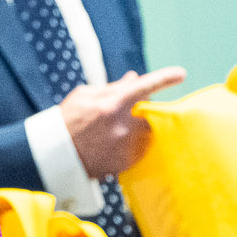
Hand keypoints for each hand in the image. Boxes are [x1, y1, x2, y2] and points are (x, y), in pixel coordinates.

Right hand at [58, 66, 186, 177]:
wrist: (56, 155)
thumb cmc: (67, 121)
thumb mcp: (85, 96)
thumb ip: (113, 88)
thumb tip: (134, 78)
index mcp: (112, 104)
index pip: (145, 86)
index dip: (164, 78)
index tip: (180, 73)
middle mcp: (123, 126)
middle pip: (148, 114)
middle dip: (141, 111)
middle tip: (122, 115)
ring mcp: (126, 146)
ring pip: (145, 133)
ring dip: (136, 129)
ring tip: (113, 133)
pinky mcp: (126, 163)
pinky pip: (138, 150)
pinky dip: (130, 146)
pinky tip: (111, 146)